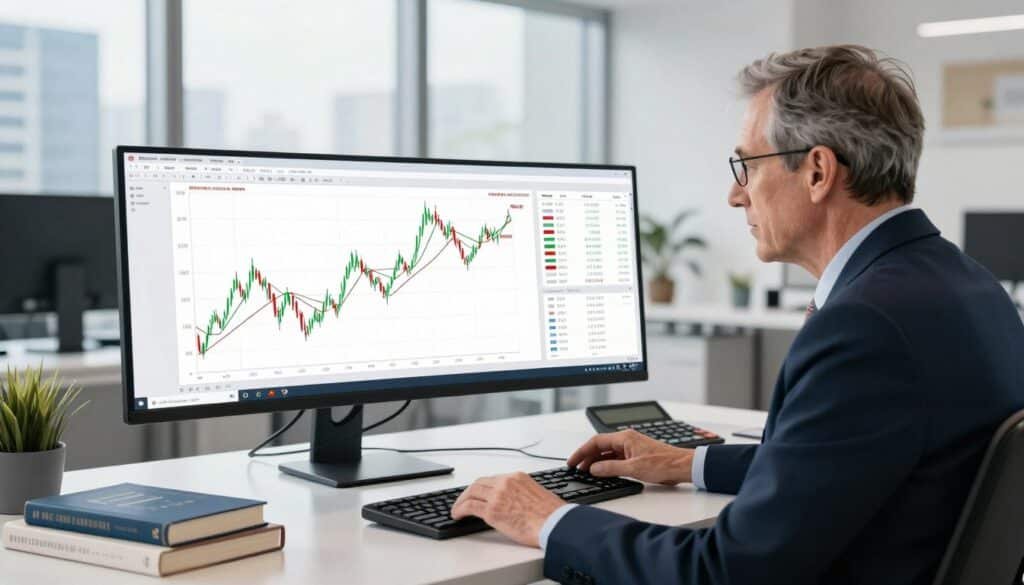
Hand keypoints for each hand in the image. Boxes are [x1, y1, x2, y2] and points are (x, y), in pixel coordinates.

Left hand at [450, 472, 564, 547]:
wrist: (555, 523)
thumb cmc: (551, 514)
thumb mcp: (537, 494)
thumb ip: (523, 493)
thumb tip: (515, 502)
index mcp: (517, 477)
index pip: (493, 479)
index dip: (483, 487)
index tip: (478, 493)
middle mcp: (505, 482)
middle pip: (479, 483)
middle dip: (469, 492)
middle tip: (463, 500)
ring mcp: (497, 495)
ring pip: (471, 493)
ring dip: (461, 501)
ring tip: (457, 509)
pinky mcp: (492, 511)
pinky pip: (469, 506)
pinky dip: (460, 509)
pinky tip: (457, 515)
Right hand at [567, 429, 694, 485]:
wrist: (682, 466)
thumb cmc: (664, 463)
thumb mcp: (633, 468)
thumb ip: (611, 468)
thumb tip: (594, 469)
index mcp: (625, 438)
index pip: (596, 442)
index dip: (582, 452)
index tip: (573, 461)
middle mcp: (627, 440)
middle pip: (600, 447)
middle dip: (587, 457)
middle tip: (577, 468)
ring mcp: (632, 448)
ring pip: (608, 453)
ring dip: (597, 462)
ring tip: (587, 472)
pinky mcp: (636, 456)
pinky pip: (616, 459)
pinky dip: (608, 465)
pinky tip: (604, 473)